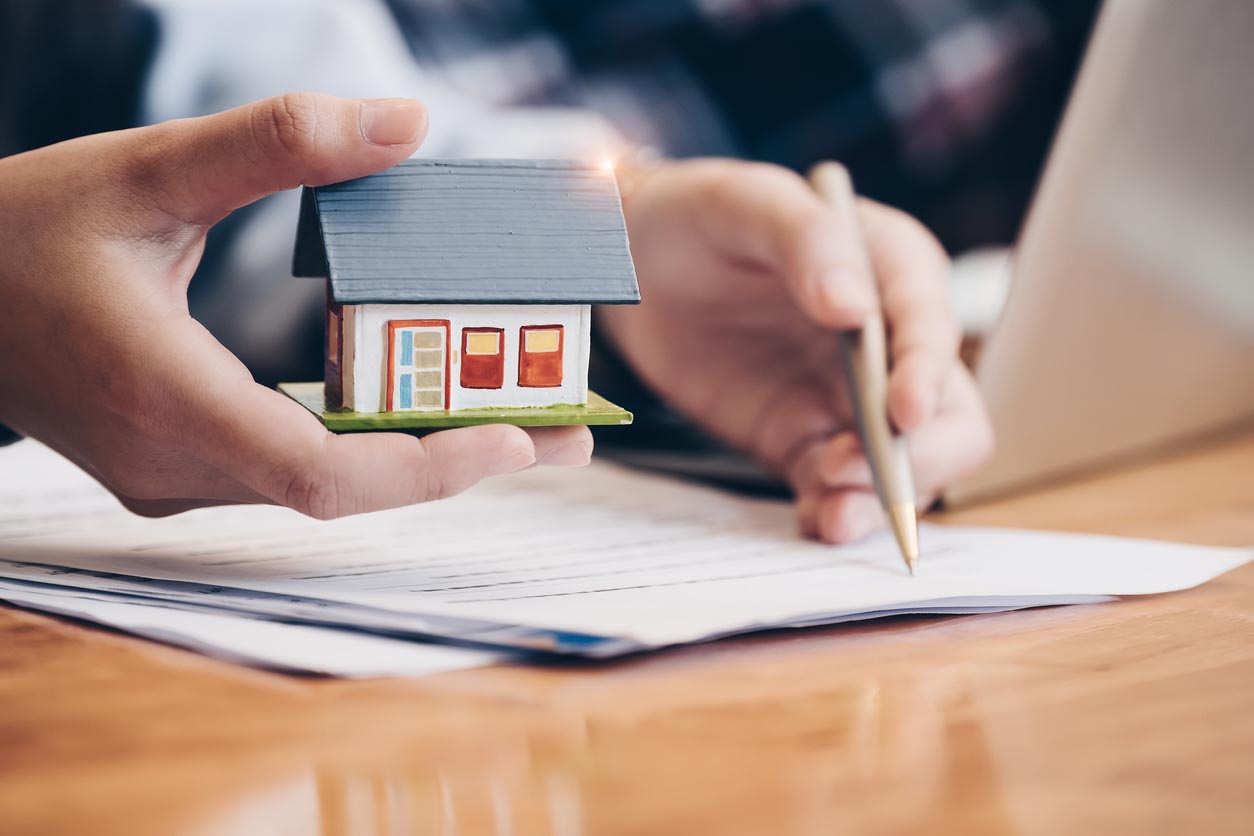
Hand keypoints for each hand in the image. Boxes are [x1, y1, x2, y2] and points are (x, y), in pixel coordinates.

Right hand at [0, 93, 591, 517]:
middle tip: (568, 428)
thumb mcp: (144, 170)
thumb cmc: (20, 232)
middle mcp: (177, 463)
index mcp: (170, 402)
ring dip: (423, 460)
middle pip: (347, 493)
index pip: (325, 477)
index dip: (432, 470)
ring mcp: (175, 475)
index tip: (525, 439)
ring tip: (522, 421)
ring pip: (324, 488)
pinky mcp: (178, 462)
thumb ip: (271, 144)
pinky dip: (369, 447)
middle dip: (461, 463)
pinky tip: (422, 411)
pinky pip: (295, 470)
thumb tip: (404, 124)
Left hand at [602, 159, 992, 541]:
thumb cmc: (698, 216)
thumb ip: (807, 241)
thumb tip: (856, 308)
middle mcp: (888, 341)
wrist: (633, 264)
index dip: (927, 371)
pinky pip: (837, 486)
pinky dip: (835, 510)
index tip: (901, 411)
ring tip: (834, 515)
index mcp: (891, 269)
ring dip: (878, 497)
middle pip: (947, 414)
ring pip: (901, 465)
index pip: (932, 325)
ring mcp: (847, 398)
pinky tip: (815, 521)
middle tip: (858, 471)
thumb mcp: (746, 203)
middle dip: (919, 455)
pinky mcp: (803, 438)